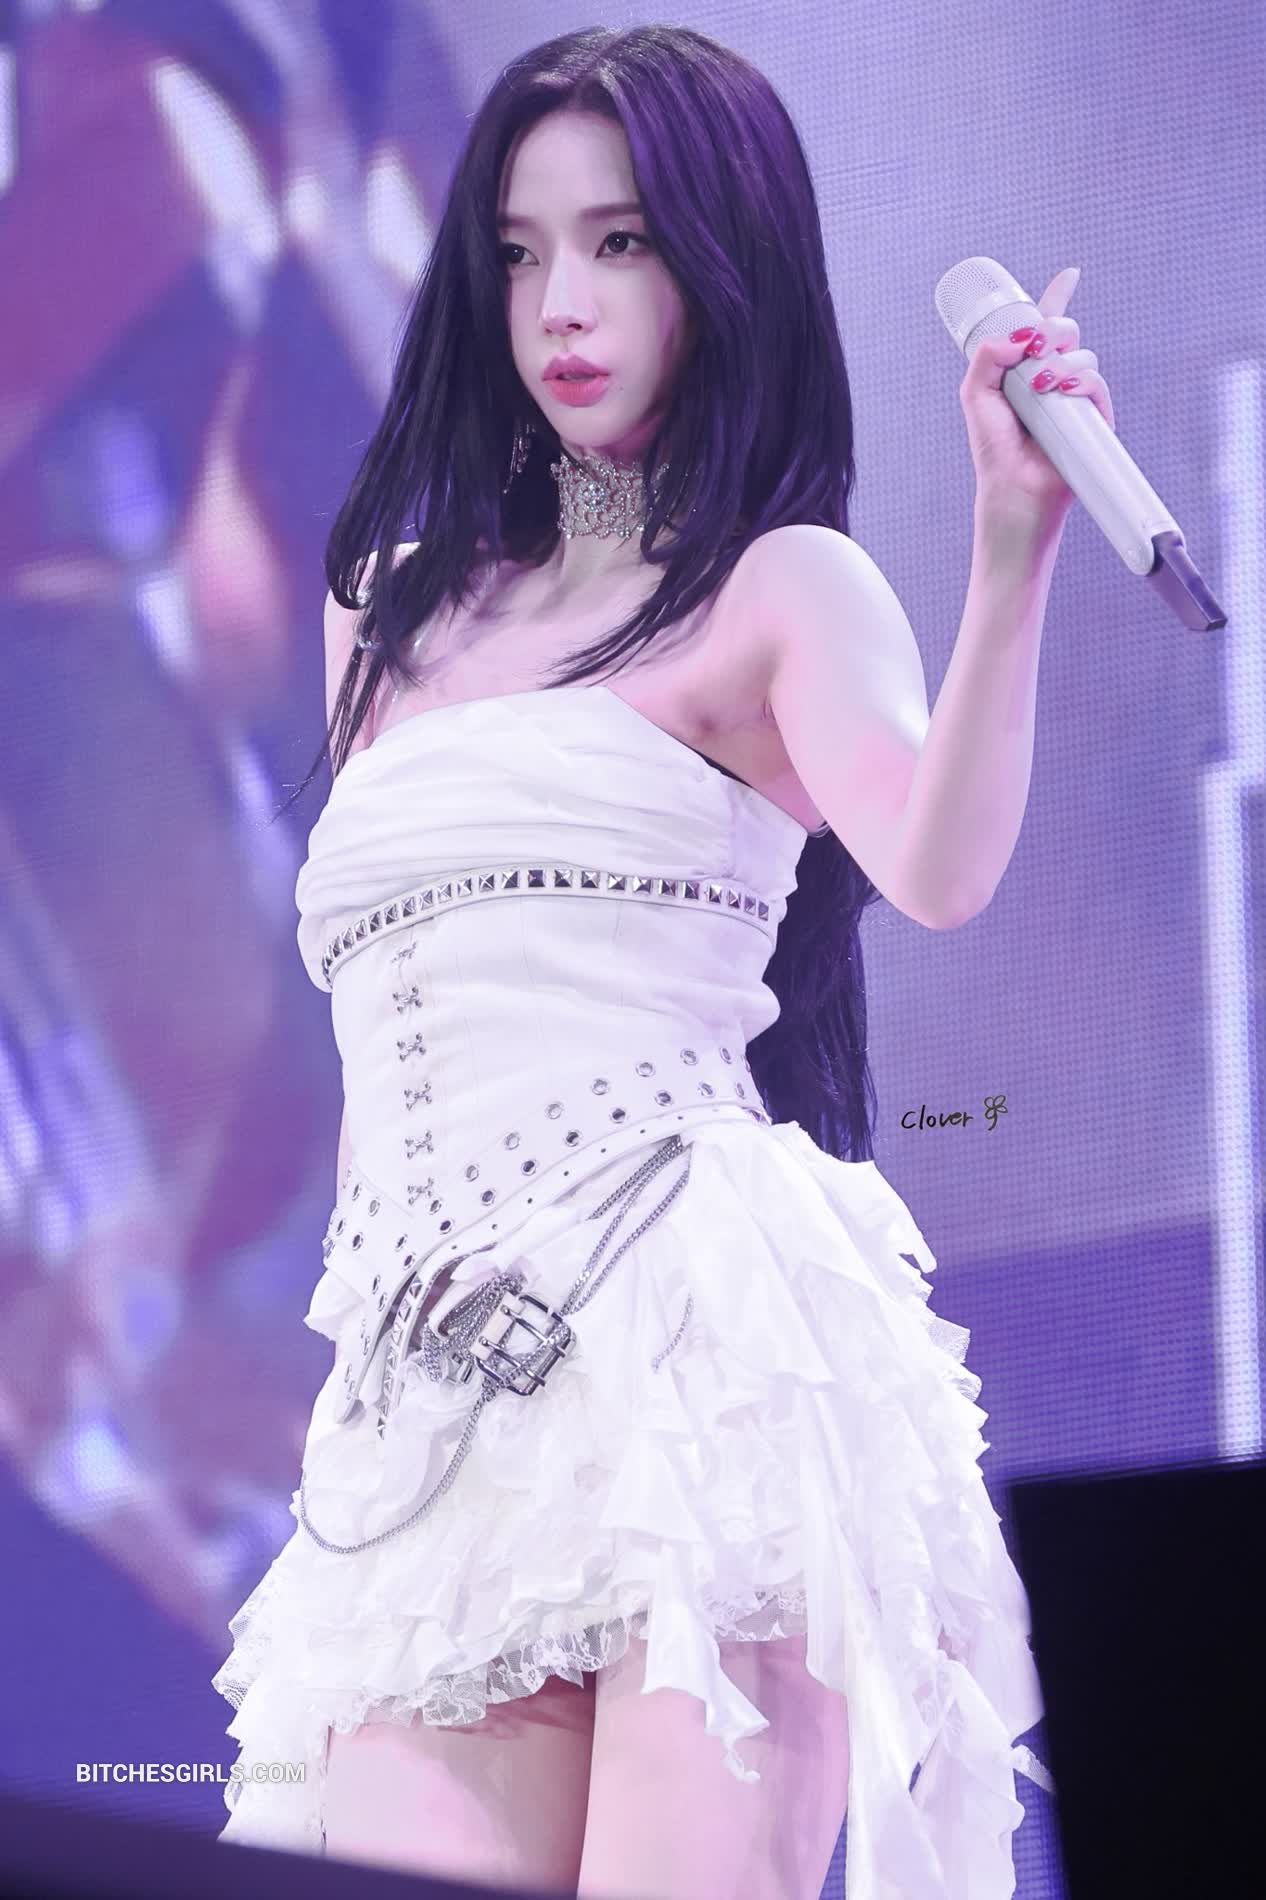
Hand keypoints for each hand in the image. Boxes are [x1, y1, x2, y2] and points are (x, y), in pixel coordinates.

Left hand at [960, 266, 1116, 536]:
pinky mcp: (1094, 417)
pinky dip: (1080, 380)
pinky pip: (1095, 383)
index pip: (1044, 326)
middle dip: (1054, 328)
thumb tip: (1022, 337)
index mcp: (1025, 369)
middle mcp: (1053, 377)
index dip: (1056, 298)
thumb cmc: (993, 447)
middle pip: (1067, 331)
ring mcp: (1074, 395)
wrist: (1013, 487)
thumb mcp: (975, 394)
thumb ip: (987, 356)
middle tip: (1035, 347)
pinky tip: (1062, 389)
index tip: (1071, 275)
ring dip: (1061, 361)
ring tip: (1041, 385)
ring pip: (1083, 354)